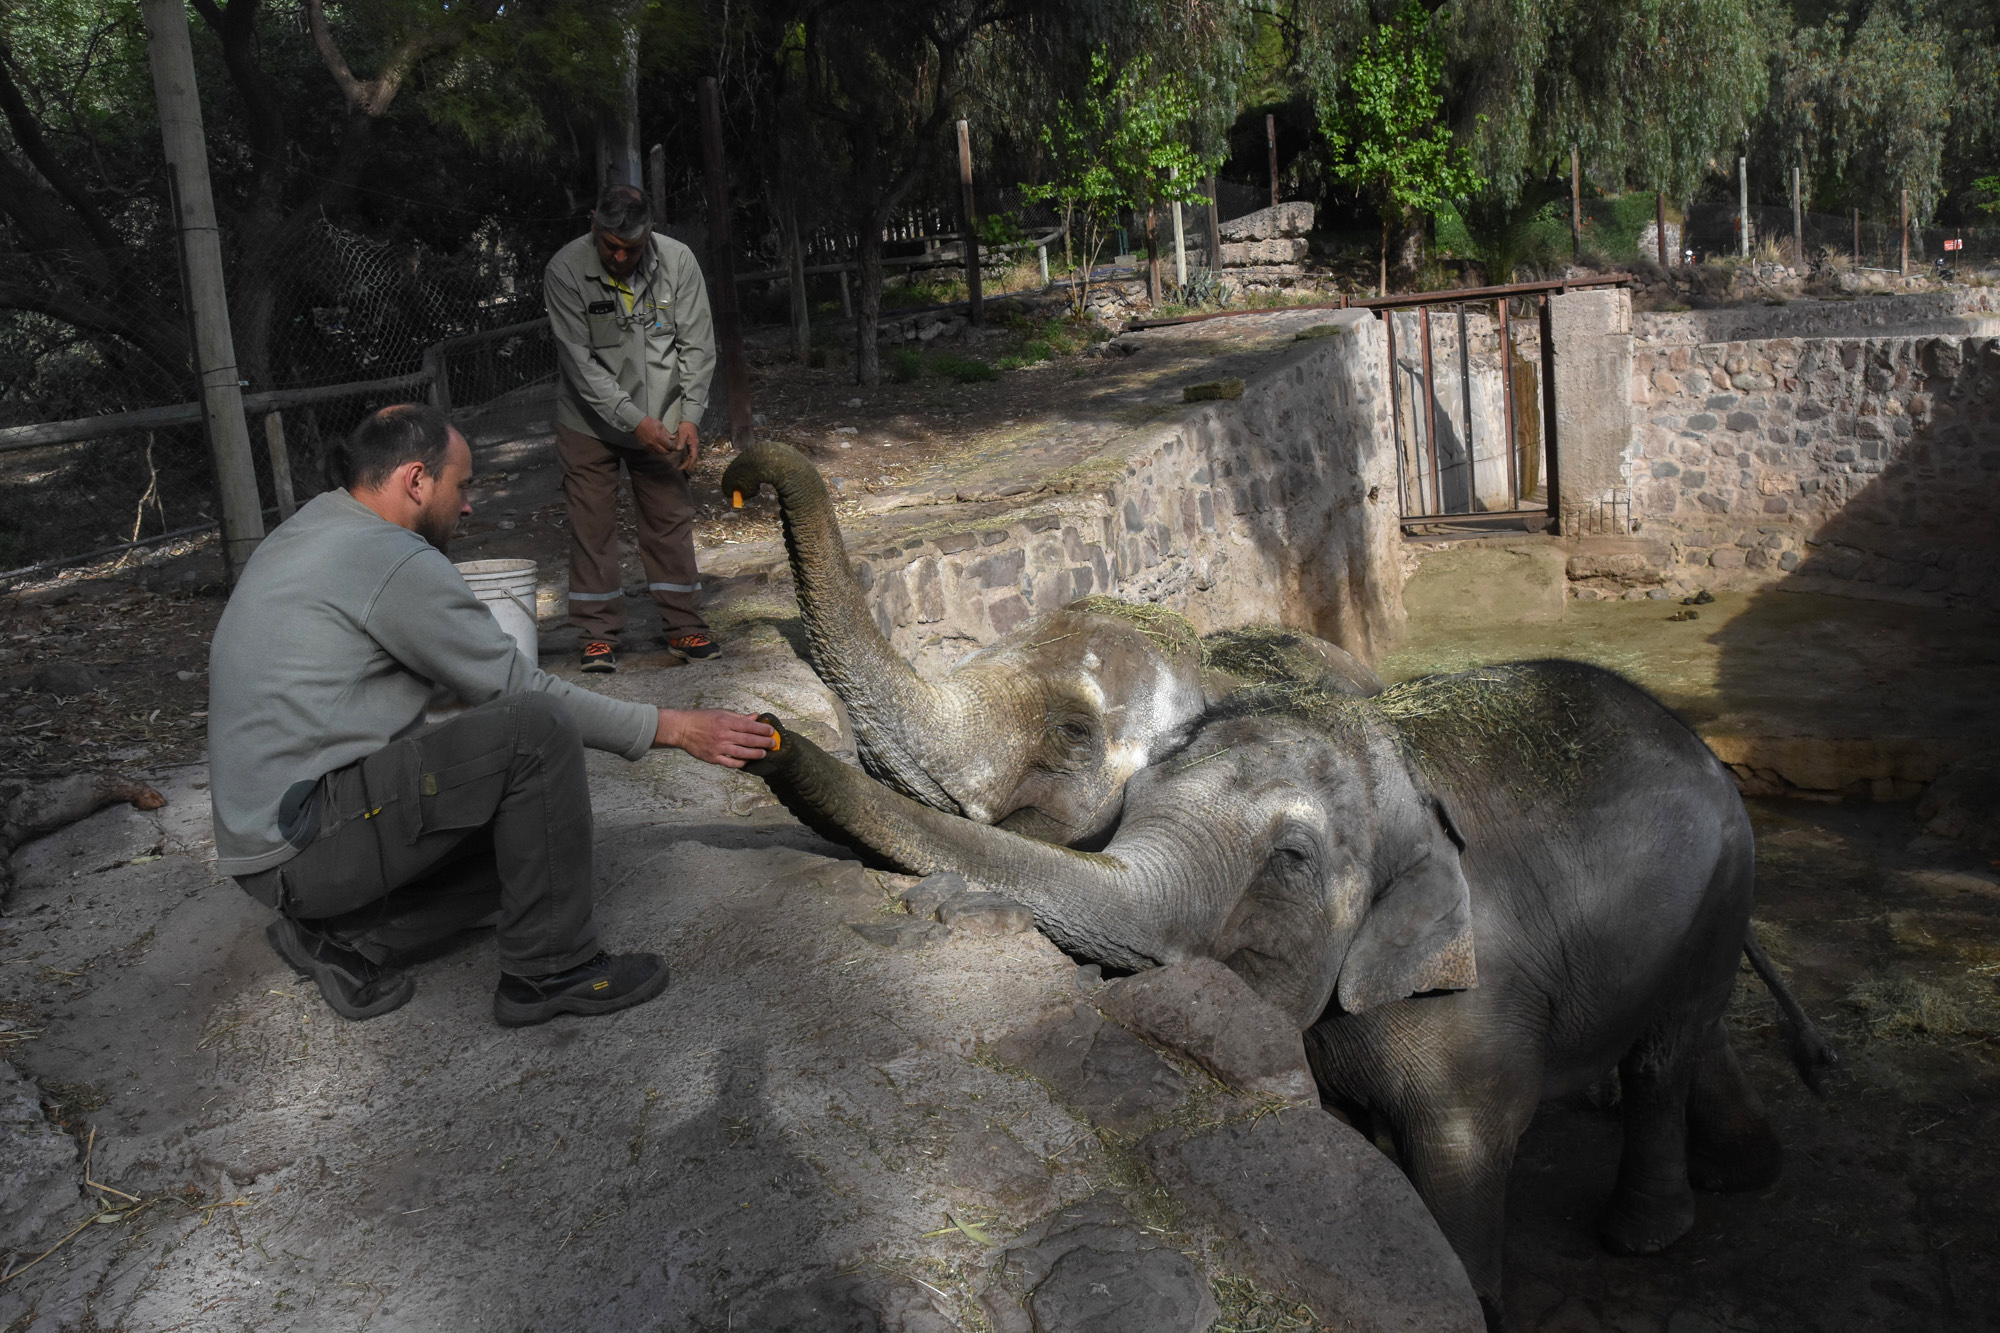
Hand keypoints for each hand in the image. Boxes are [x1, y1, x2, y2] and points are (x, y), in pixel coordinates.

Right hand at [634, 416, 675, 453]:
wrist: (637, 423)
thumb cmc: (649, 422)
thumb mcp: (660, 425)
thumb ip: (667, 433)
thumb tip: (673, 438)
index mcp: (659, 436)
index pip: (669, 446)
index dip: (673, 447)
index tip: (674, 446)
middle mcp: (654, 443)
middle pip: (664, 452)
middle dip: (669, 451)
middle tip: (670, 449)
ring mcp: (649, 446)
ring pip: (658, 453)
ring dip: (662, 452)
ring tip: (664, 449)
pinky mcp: (644, 447)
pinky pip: (652, 452)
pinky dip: (656, 452)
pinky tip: (658, 448)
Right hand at [654, 708, 773, 767]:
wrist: (682, 729)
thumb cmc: (702, 719)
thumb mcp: (721, 713)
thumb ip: (739, 717)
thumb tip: (755, 717)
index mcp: (726, 721)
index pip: (749, 726)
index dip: (762, 729)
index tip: (771, 731)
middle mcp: (723, 735)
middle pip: (748, 740)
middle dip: (763, 742)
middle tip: (772, 744)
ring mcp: (718, 747)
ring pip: (741, 753)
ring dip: (755, 754)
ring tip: (763, 754)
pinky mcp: (712, 758)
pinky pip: (730, 763)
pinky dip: (740, 763)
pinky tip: (747, 761)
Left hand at [674, 420, 699, 468]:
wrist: (689, 421)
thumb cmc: (686, 427)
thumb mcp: (683, 433)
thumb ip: (681, 442)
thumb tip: (678, 450)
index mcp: (694, 444)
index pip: (693, 456)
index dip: (689, 463)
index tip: (683, 468)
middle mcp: (695, 446)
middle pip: (693, 458)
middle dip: (688, 465)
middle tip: (680, 469)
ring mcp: (693, 446)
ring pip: (692, 457)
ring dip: (687, 462)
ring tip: (680, 467)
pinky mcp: (691, 445)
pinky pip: (690, 454)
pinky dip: (686, 458)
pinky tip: (682, 461)